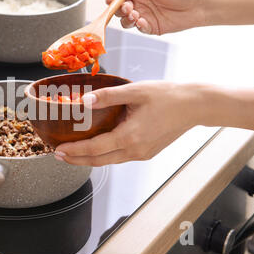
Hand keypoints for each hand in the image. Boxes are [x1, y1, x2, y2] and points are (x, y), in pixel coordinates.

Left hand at [54, 81, 199, 165]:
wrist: (194, 106)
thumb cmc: (167, 96)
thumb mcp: (134, 91)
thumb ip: (107, 96)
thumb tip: (84, 101)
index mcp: (129, 136)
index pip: (93, 149)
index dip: (73, 151)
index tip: (58, 149)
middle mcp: (134, 150)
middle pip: (98, 161)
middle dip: (76, 160)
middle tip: (58, 155)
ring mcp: (141, 154)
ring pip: (109, 161)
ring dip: (89, 159)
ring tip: (73, 153)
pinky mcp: (146, 152)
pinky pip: (119, 157)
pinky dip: (104, 155)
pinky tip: (96, 148)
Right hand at [107, 0, 202, 34]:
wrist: (197, 4)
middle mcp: (139, 3)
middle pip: (119, 9)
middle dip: (119, 9)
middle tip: (127, 7)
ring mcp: (144, 16)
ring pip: (125, 21)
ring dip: (126, 19)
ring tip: (135, 14)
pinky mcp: (150, 27)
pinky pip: (138, 29)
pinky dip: (138, 26)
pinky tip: (143, 21)